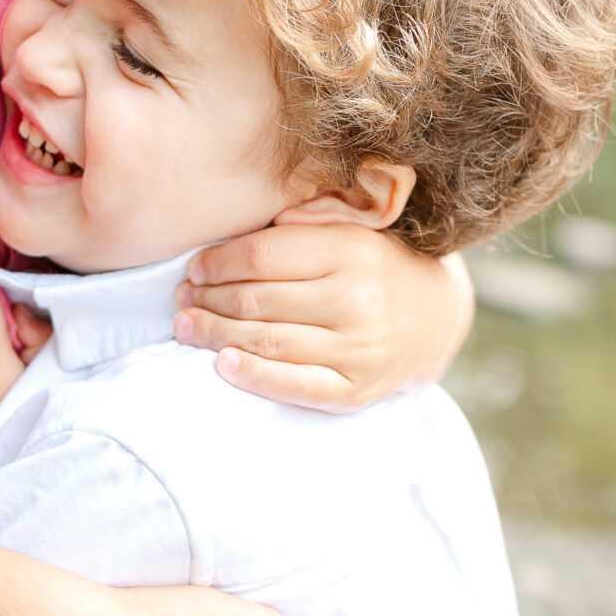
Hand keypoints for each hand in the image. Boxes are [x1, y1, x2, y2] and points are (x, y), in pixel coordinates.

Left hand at [174, 200, 474, 411]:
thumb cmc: (373, 266)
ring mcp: (359, 348)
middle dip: (207, 300)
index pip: (262, 255)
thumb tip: (233, 237)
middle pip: (257, 299)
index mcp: (351, 249)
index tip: (194, 267)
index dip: (216, 262)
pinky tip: (222, 365)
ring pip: (267, 341)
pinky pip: (296, 386)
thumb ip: (300, 226)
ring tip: (185, 327)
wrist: (435, 316)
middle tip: (180, 299)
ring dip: (214, 335)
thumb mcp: (349, 230)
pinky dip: (254, 377)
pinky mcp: (357, 389)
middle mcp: (357, 298)